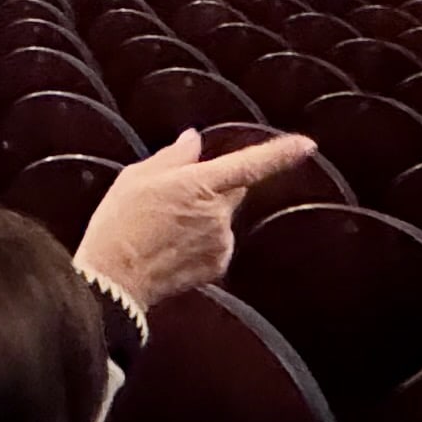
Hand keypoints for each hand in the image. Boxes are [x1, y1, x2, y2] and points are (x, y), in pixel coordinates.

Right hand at [75, 127, 320, 311]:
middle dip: (214, 186)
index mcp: (200, 184)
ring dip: (203, 216)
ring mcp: (221, 242)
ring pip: (221, 218)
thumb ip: (173, 156)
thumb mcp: (136, 178)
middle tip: (174, 196)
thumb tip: (194, 141)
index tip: (307, 144)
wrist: (114, 280)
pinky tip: (170, 247)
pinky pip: (217, 242)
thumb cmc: (119, 223)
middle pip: (232, 189)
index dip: (281, 153)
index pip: (251, 164)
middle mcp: (218, 214)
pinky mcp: (217, 265)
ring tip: (163, 228)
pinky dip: (200, 241)